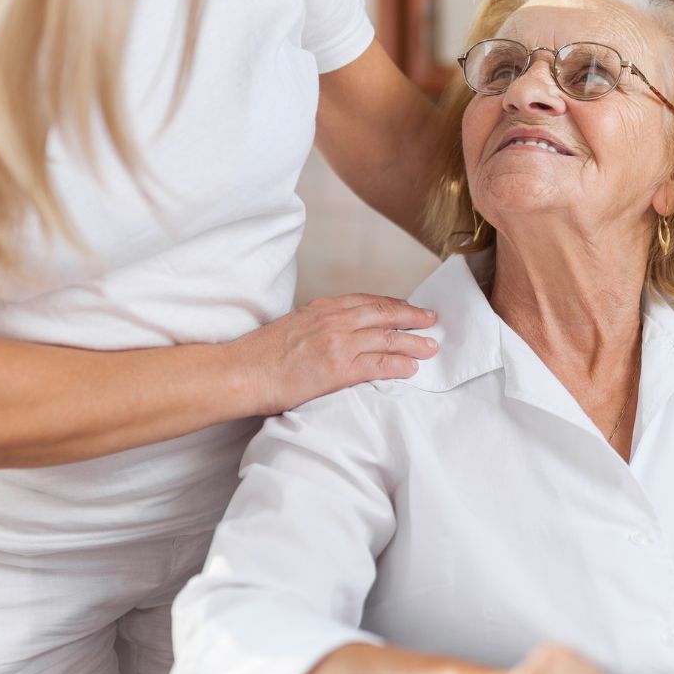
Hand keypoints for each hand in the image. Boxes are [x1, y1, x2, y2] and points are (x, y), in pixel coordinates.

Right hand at [228, 294, 437, 414]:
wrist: (242, 372)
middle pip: (384, 313)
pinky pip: (379, 364)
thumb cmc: (258, 356)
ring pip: (388, 337)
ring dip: (413, 342)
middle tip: (431, 320)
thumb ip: (315, 327)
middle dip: (411, 316)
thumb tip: (329, 338)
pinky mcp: (339, 367)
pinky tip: (411, 369)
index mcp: (321, 308)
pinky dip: (399, 365)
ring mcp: (338, 342)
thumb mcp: (291, 327)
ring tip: (430, 346)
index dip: (391, 305)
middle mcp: (333, 320)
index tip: (406, 308)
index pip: (367, 301)